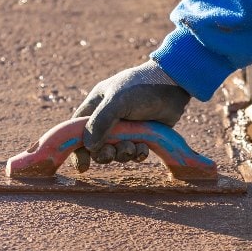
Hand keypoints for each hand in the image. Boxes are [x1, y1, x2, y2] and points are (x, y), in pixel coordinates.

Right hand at [71, 60, 190, 171]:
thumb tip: (88, 146)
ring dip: (123, 154)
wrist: (174, 85)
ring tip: (133, 146)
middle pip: (96, 147)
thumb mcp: (117, 101)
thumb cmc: (141, 88)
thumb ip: (100, 122)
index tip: (83, 165)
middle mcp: (108, 119)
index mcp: (96, 107)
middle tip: (112, 153)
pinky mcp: (142, 135)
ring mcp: (125, 128)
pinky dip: (137, 154)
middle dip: (104, 154)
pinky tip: (143, 149)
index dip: (78, 148)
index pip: (78, 131)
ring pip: (116, 152)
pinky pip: (134, 152)